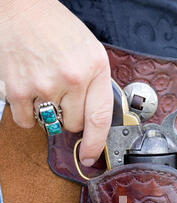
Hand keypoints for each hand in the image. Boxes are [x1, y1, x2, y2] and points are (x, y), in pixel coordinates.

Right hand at [0, 0, 112, 165]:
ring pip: (49, 125)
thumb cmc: (55, 29)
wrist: (20, 8)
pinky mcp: (18, 89)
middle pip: (73, 125)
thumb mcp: (90, 52)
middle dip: (68, 115)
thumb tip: (94, 124)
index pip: (100, 119)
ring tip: (43, 85)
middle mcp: (72, 77)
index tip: (92, 157)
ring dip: (46, 112)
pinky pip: (26, 122)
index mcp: (95, 67)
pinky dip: (26, 112)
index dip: (97, 144)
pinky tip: (28, 89)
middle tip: (60, 93)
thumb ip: (95, 86)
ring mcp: (44, 85)